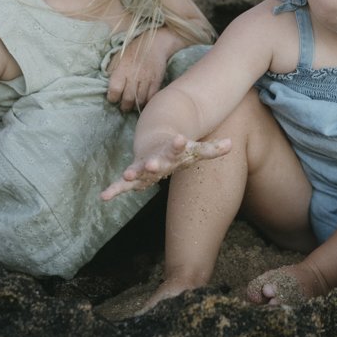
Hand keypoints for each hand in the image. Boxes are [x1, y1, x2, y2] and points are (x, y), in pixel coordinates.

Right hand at [100, 133, 231, 200]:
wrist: (154, 140)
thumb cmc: (178, 149)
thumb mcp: (196, 150)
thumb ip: (213, 149)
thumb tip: (232, 144)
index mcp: (172, 150)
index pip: (177, 146)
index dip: (178, 144)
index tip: (179, 139)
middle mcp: (156, 157)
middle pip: (155, 160)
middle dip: (153, 162)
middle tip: (152, 163)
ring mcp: (143, 166)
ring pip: (137, 170)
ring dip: (132, 174)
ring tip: (126, 175)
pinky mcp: (134, 175)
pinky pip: (122, 184)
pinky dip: (114, 189)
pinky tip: (103, 197)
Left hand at [106, 34, 172, 111]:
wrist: (154, 43)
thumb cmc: (133, 51)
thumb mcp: (117, 57)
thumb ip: (111, 70)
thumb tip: (105, 85)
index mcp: (122, 69)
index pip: (114, 90)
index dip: (112, 98)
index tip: (113, 98)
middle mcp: (134, 75)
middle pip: (128, 98)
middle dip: (124, 106)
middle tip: (123, 107)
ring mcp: (146, 79)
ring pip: (140, 100)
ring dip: (135, 106)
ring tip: (132, 106)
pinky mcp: (156, 81)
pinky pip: (151, 97)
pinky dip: (146, 102)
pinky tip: (143, 101)